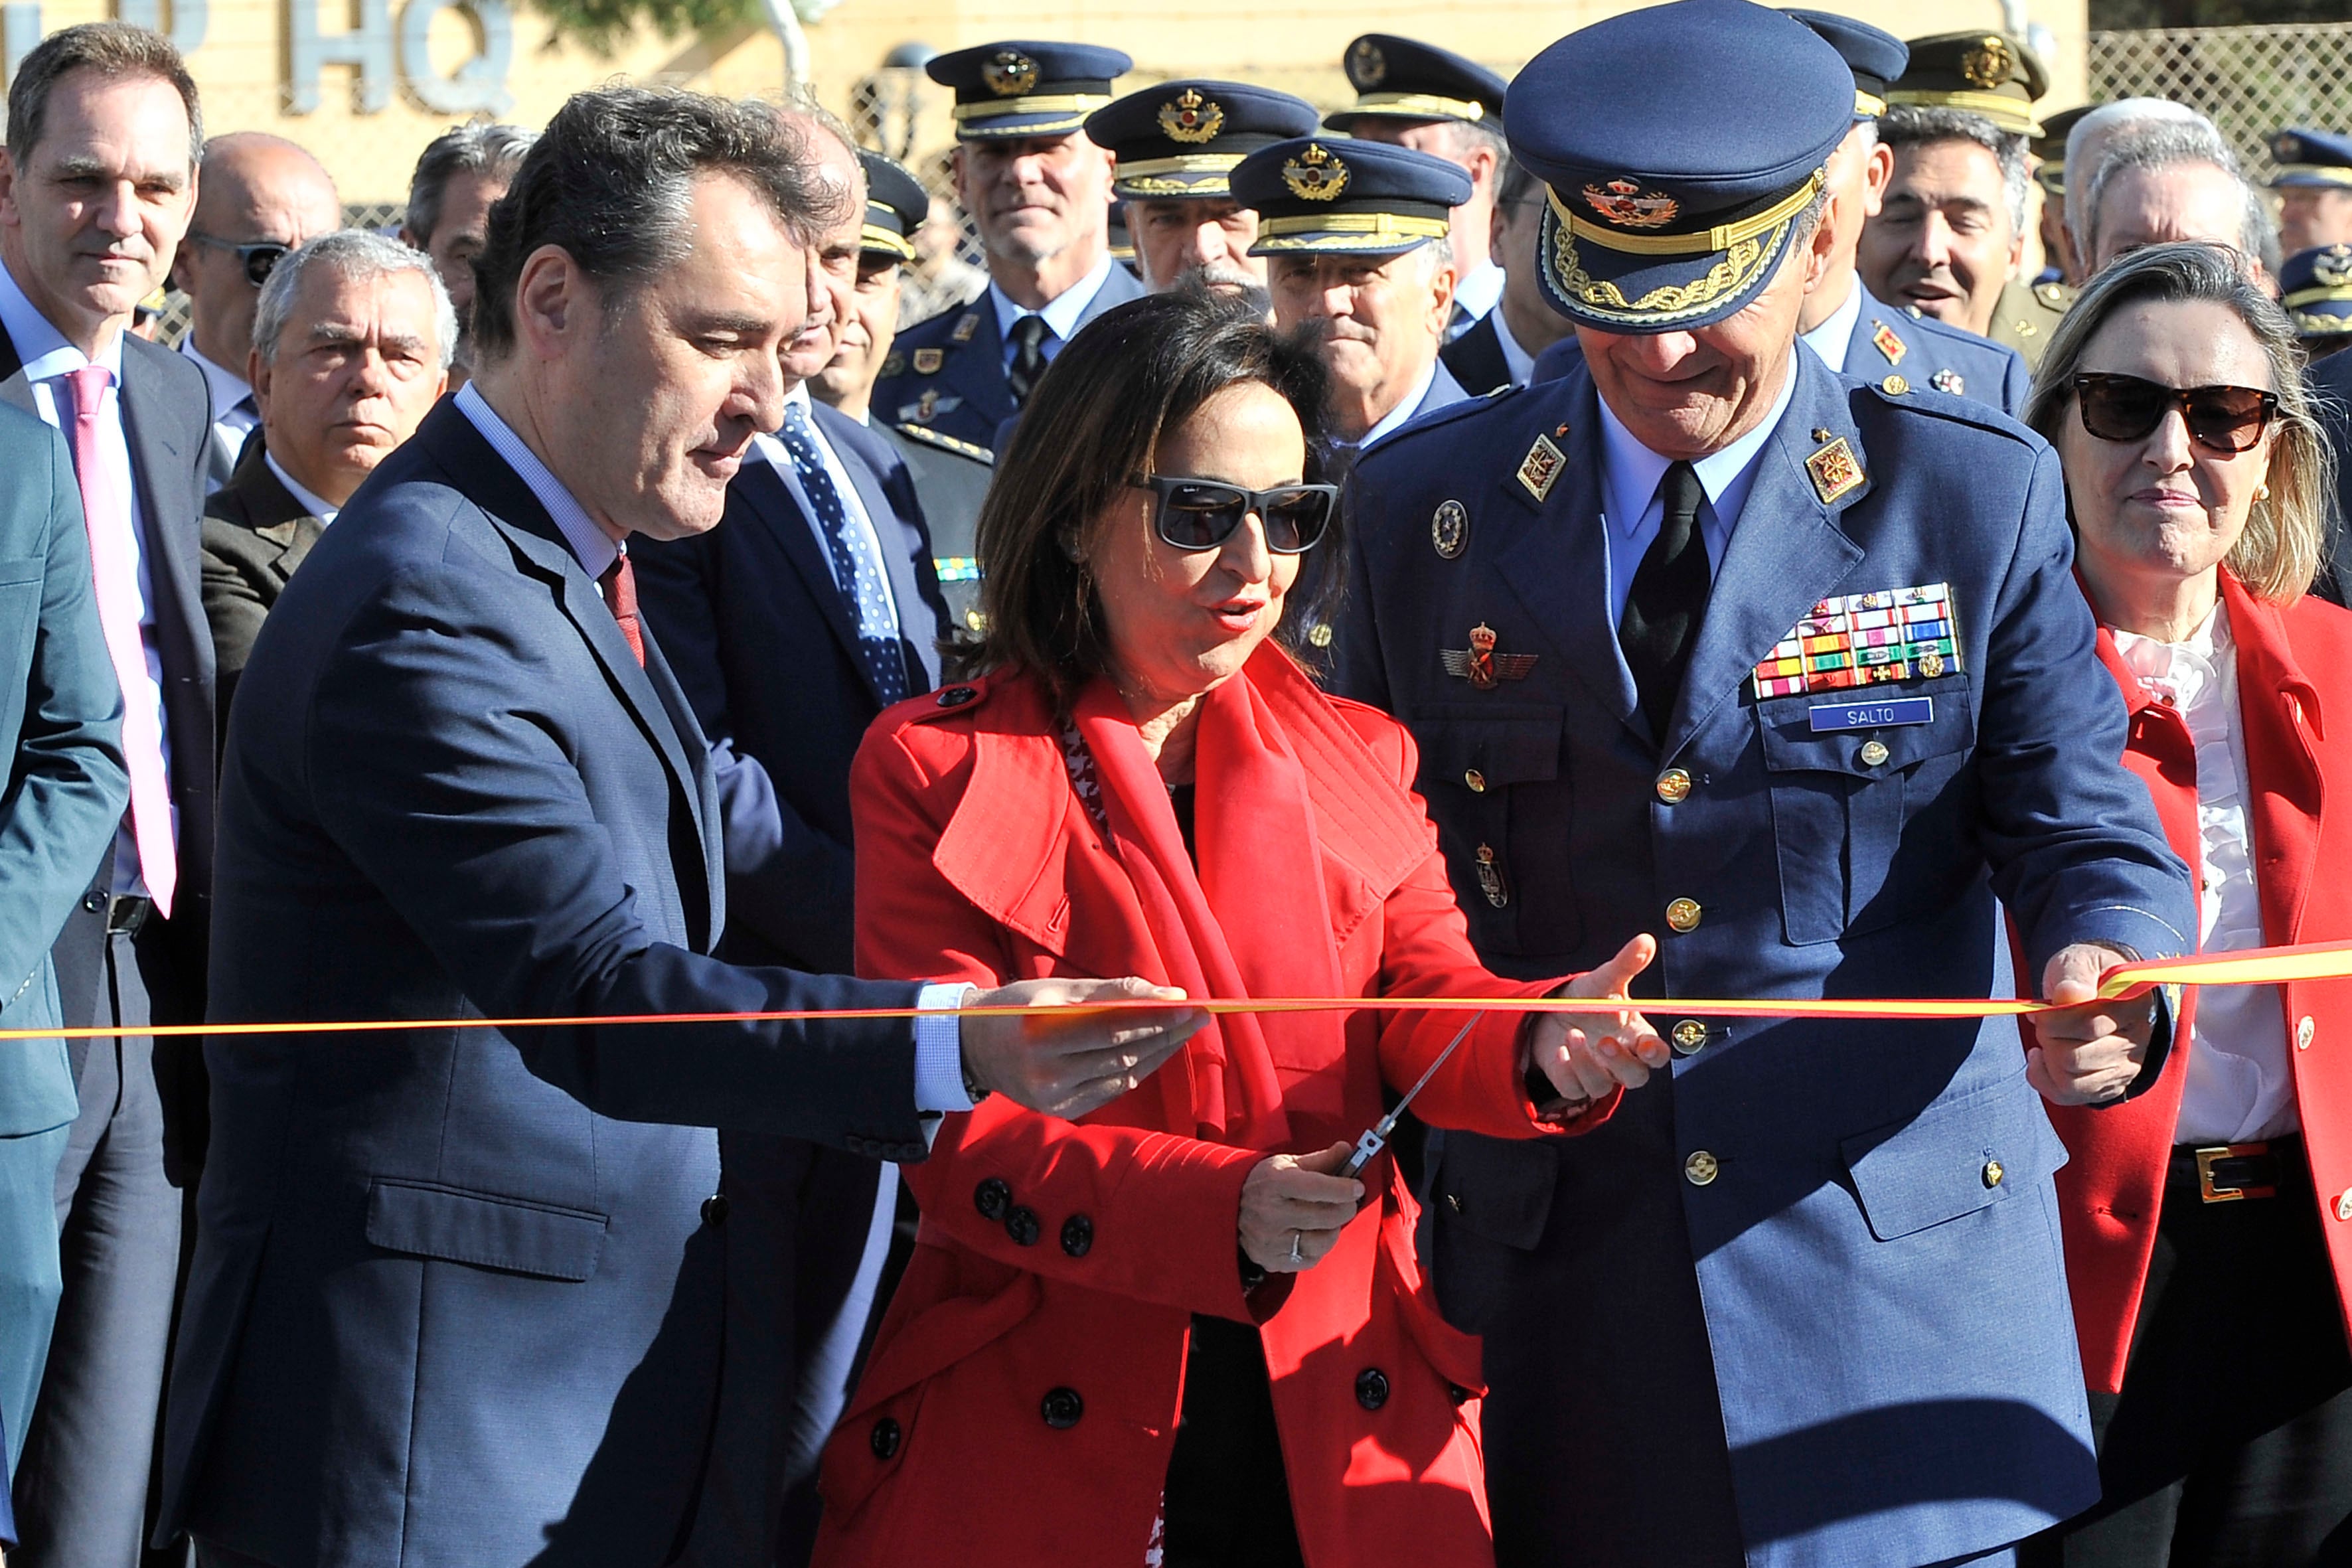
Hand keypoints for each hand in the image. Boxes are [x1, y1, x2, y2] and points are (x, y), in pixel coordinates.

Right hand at [959, 976, 1206, 1118]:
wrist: (974, 1049)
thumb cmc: (1016, 1008)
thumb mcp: (1055, 990)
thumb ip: (1109, 993)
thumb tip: (1164, 995)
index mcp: (1039, 1035)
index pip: (1111, 1029)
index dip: (1153, 1018)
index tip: (1188, 1005)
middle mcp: (1047, 1074)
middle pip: (1122, 1055)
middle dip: (1165, 1034)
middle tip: (1198, 1018)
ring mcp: (1054, 1099)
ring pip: (1122, 1075)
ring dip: (1157, 1053)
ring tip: (1183, 1032)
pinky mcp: (1061, 1111)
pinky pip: (1111, 1090)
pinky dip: (1136, 1070)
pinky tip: (1153, 1053)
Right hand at [1239, 1141, 1362, 1273]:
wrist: (1229, 1207)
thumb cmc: (1266, 1182)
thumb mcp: (1287, 1164)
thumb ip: (1321, 1160)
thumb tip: (1348, 1149)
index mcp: (1275, 1183)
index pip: (1317, 1187)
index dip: (1343, 1188)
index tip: (1358, 1187)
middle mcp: (1271, 1214)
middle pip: (1325, 1216)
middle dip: (1346, 1208)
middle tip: (1349, 1202)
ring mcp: (1270, 1241)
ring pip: (1322, 1242)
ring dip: (1333, 1229)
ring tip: (1328, 1219)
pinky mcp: (1272, 1260)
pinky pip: (1310, 1259)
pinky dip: (1318, 1247)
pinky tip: (1312, 1234)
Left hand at [1528, 934, 1670, 1101]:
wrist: (1552, 1012)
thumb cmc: (1589, 999)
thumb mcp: (1605, 980)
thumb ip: (1626, 964)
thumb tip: (1646, 940)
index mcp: (1636, 1037)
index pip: (1656, 1054)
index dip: (1655, 1053)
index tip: (1646, 1045)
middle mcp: (1620, 1060)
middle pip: (1635, 1076)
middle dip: (1621, 1062)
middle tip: (1603, 1041)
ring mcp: (1598, 1074)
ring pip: (1603, 1086)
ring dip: (1588, 1064)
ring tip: (1571, 1035)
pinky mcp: (1572, 1082)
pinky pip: (1574, 1089)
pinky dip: (1568, 1072)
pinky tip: (1559, 1051)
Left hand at [2026, 943, 2156, 1105]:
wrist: (2094, 988)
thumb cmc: (2084, 975)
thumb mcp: (2078, 961)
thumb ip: (2075, 976)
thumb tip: (2070, 995)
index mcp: (2134, 1008)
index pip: (2089, 1026)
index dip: (2055, 1019)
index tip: (2046, 1007)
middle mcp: (2137, 1043)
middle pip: (2075, 1058)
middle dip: (2048, 1038)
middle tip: (2045, 1022)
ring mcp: (2125, 1069)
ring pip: (2071, 1082)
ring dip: (2047, 1059)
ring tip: (2047, 1038)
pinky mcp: (2108, 1086)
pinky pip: (2068, 1096)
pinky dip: (2043, 1079)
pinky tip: (2041, 1058)